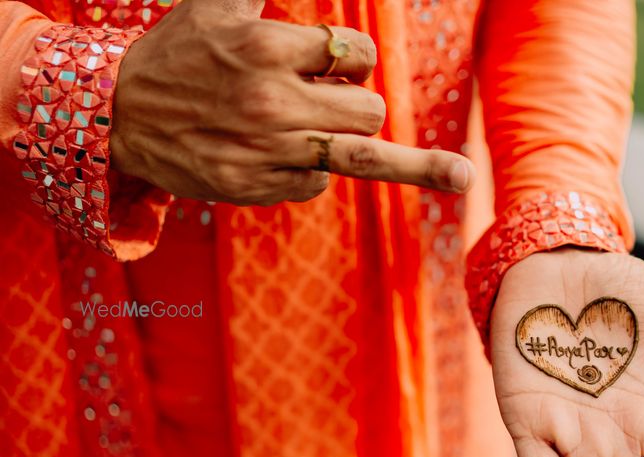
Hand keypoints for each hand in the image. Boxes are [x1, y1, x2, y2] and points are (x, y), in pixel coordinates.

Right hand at [110, 0, 473, 205]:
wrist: (118, 119)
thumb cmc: (177, 54)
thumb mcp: (217, 2)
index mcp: (264, 48)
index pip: (355, 53)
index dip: (356, 58)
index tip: (337, 62)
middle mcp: (272, 103)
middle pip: (371, 109)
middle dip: (363, 102)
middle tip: (336, 98)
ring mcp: (269, 151)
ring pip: (362, 156)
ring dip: (388, 154)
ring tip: (461, 176)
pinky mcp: (260, 188)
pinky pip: (319, 181)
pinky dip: (313, 168)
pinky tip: (280, 155)